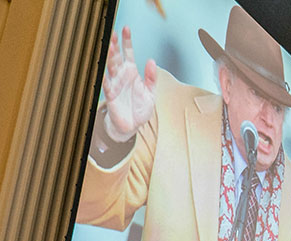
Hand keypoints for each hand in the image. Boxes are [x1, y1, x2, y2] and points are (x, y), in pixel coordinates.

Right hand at [103, 26, 156, 141]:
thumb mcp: (151, 93)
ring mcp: (115, 83)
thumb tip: (152, 61)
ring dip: (108, 56)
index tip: (126, 29)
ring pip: (110, 66)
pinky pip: (105, 83)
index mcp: (132, 73)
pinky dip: (103, 76)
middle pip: (117, 56)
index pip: (129, 53)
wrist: (133, 125)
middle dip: (114, 45)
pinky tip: (101, 68)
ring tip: (107, 45)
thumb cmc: (140, 108)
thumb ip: (152, 78)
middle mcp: (122, 75)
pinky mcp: (110, 94)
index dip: (127, 41)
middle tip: (112, 32)